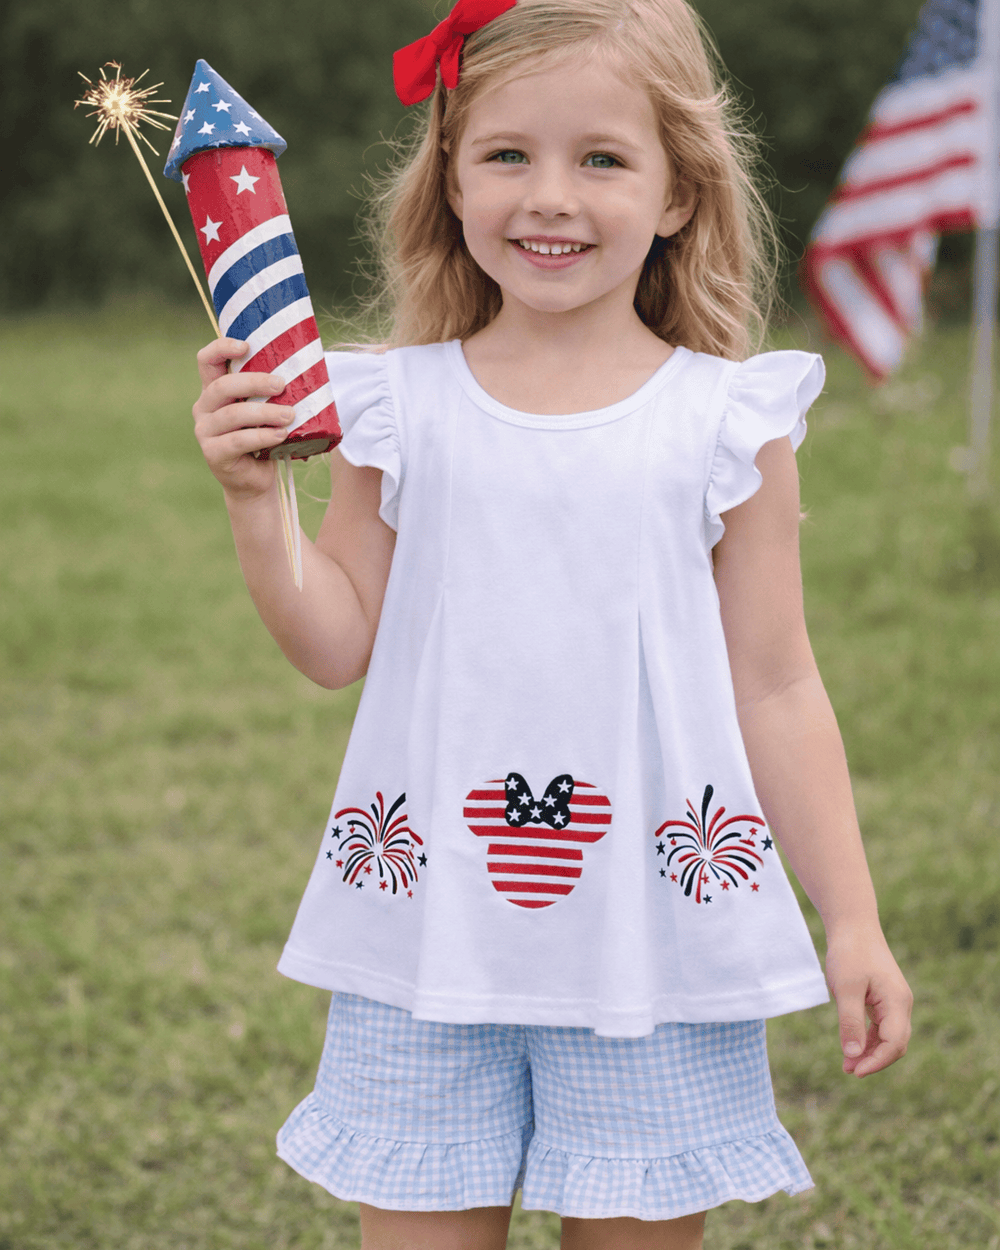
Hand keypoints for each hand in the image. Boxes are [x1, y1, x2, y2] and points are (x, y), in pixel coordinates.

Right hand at [193, 338, 294, 498]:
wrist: (255, 481)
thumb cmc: (263, 439)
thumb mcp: (265, 410)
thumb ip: (269, 392)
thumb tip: (305, 368)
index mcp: (213, 391)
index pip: (207, 360)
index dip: (221, 348)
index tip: (247, 346)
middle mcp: (203, 408)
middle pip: (223, 386)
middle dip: (255, 382)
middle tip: (282, 385)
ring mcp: (205, 431)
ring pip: (232, 415)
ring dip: (265, 412)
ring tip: (289, 415)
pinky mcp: (213, 453)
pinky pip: (238, 441)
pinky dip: (262, 436)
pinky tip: (281, 435)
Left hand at [824, 922, 912, 1077]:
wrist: (853, 925)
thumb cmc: (849, 953)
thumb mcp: (846, 988)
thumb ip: (850, 1021)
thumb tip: (853, 1054)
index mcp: (897, 1001)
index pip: (894, 1042)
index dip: (876, 1061)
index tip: (855, 1071)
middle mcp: (900, 1004)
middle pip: (894, 1044)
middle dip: (873, 1060)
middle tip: (848, 1070)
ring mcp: (893, 1002)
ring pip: (887, 1037)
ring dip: (869, 1052)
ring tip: (847, 1065)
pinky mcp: (883, 999)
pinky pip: (880, 1027)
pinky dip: (867, 1039)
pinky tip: (851, 1047)